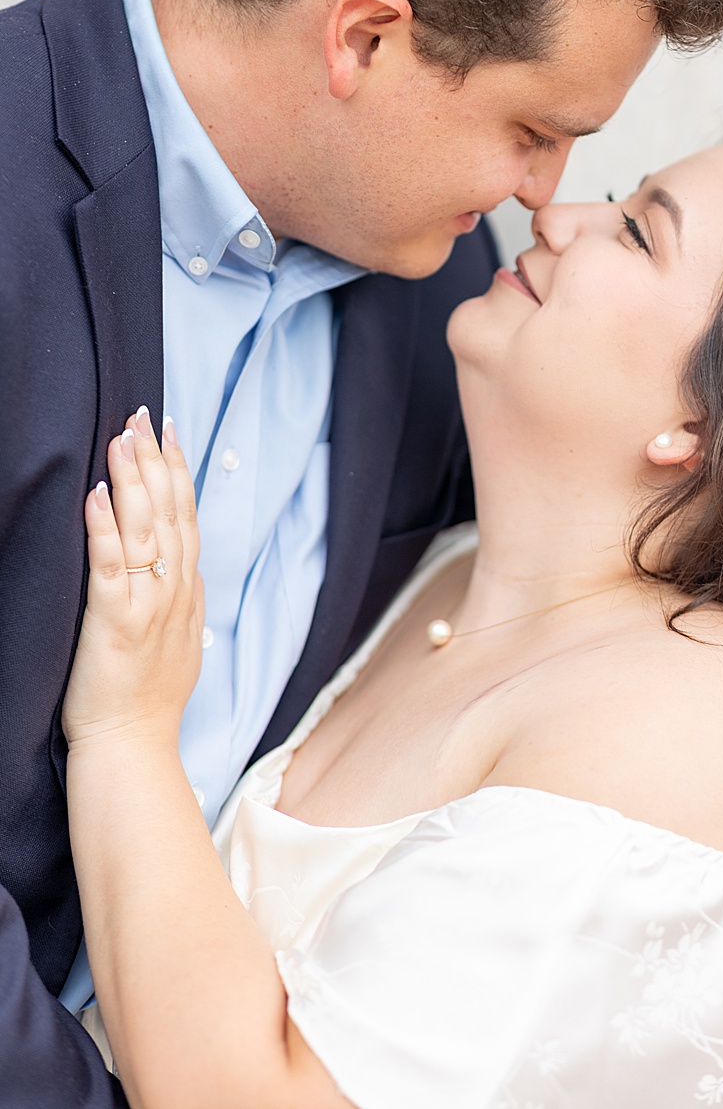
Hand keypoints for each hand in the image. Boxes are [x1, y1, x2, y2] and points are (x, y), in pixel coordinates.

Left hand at [62, 410, 204, 750]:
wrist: (134, 742)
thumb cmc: (149, 697)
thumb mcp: (178, 638)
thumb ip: (178, 597)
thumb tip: (179, 565)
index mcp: (187, 591)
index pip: (186, 517)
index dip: (178, 472)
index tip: (169, 433)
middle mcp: (174, 590)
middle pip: (169, 512)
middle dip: (156, 461)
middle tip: (144, 417)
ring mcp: (148, 604)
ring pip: (144, 529)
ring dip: (133, 481)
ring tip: (123, 440)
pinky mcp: (115, 621)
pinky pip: (110, 566)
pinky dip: (103, 527)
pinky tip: (97, 495)